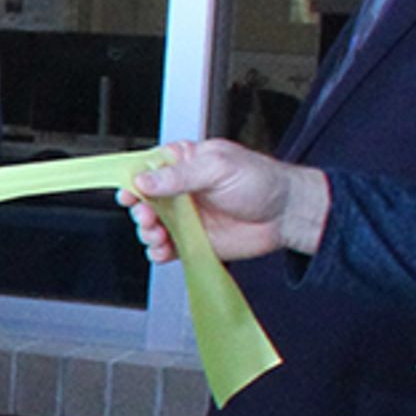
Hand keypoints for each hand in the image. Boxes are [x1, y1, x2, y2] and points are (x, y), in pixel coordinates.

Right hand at [121, 140, 325, 261]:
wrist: (287, 215)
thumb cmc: (261, 181)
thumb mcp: (218, 168)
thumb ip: (178, 175)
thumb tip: (144, 180)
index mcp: (182, 163)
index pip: (145, 168)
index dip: (131, 179)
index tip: (127, 191)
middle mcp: (179, 190)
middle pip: (142, 200)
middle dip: (139, 210)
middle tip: (146, 215)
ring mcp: (184, 217)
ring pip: (150, 225)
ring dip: (147, 232)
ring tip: (157, 235)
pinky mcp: (192, 240)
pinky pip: (166, 248)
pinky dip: (159, 252)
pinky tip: (163, 250)